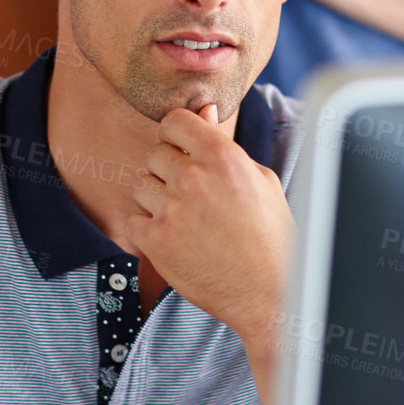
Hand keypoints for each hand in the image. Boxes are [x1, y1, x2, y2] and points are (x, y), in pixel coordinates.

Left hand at [124, 103, 294, 404]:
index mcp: (222, 156)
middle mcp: (194, 177)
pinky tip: (172, 240)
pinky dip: (146, 231)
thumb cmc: (272, 237)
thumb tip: (205, 111)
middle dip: (168, 172)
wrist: (269, 293)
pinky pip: (131, 221)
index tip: (182, 151)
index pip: (174, 121)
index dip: (175, 136)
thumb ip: (225, 145)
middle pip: (154, 154)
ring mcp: (171, 209)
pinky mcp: (155, 241)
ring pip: (139, 186)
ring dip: (155, 200)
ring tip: (183, 220)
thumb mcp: (260, 181)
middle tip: (190, 197)